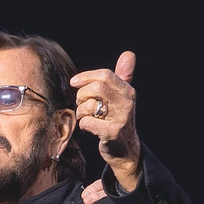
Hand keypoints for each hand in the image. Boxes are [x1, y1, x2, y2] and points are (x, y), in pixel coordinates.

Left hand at [71, 51, 141, 194]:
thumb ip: (123, 75)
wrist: (125, 149)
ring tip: (85, 116)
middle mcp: (127, 102)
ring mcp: (120, 118)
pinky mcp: (112, 133)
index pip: (105, 75)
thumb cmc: (118, 119)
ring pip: (90, 105)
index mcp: (127, 91)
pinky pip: (88, 122)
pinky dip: (83, 124)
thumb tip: (128, 54)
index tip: (74, 82)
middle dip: (82, 95)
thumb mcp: (123, 96)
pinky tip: (88, 127)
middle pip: (97, 88)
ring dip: (81, 111)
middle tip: (80, 103)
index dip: (86, 77)